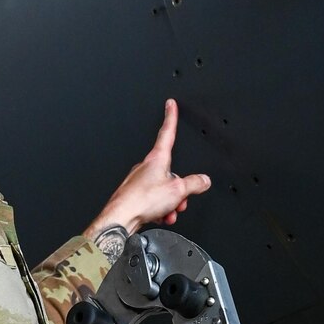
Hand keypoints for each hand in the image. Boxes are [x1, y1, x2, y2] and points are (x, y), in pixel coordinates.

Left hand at [88, 100, 210, 260]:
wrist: (120, 219)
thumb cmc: (141, 200)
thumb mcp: (178, 191)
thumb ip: (194, 184)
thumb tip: (203, 180)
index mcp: (157, 159)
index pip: (167, 132)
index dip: (171, 118)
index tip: (170, 105)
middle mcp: (146, 167)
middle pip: (171, 172)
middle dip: (179, 188)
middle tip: (180, 201)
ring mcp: (139, 181)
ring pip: (163, 189)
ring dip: (170, 202)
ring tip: (169, 212)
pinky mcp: (135, 195)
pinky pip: (154, 199)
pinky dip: (160, 208)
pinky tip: (160, 216)